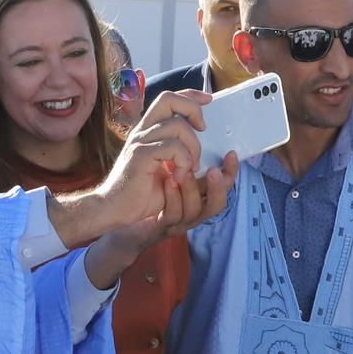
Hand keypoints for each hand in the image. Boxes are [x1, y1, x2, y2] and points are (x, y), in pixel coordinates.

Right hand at [51, 91, 210, 249]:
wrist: (116, 208)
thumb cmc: (142, 192)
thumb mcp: (168, 168)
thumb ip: (182, 154)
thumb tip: (208, 149)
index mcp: (148, 130)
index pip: (169, 99)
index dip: (190, 95)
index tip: (208, 99)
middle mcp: (143, 130)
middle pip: (169, 99)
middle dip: (193, 110)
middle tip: (202, 130)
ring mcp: (140, 141)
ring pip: (178, 126)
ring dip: (193, 148)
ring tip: (189, 168)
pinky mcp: (141, 154)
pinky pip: (174, 147)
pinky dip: (184, 162)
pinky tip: (179, 177)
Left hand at [84, 154, 235, 288]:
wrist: (120, 213)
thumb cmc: (144, 188)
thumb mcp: (166, 167)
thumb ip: (181, 155)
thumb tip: (192, 127)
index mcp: (198, 195)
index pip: (223, 187)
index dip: (231, 173)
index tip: (231, 154)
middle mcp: (192, 210)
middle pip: (216, 204)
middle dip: (219, 187)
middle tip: (215, 170)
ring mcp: (178, 221)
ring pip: (196, 210)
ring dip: (192, 190)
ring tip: (183, 173)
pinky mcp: (162, 226)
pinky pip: (173, 215)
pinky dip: (172, 198)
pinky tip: (167, 183)